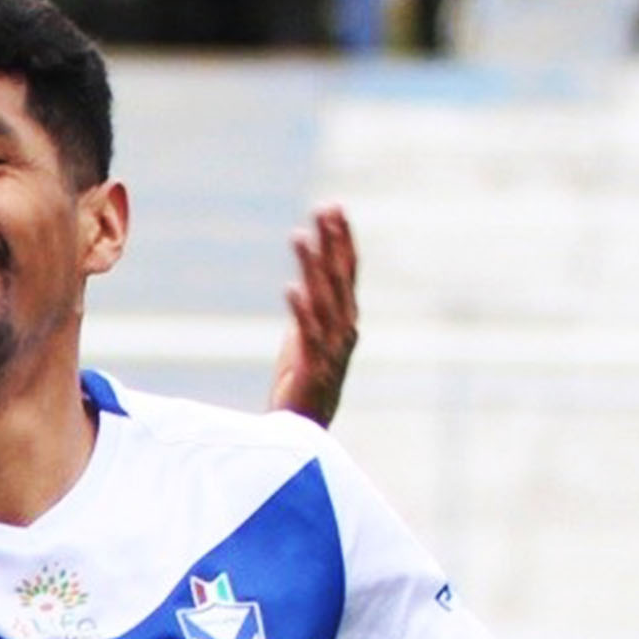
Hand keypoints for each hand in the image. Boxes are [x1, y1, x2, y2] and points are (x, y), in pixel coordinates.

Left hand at [271, 205, 359, 427]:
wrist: (304, 430)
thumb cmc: (306, 382)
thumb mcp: (307, 337)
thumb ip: (311, 310)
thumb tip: (304, 282)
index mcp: (345, 318)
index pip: (347, 271)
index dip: (342, 239)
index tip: (334, 208)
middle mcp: (345, 329)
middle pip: (340, 277)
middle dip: (333, 241)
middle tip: (324, 208)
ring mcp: (332, 349)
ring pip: (323, 299)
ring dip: (311, 266)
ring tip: (299, 236)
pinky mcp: (314, 368)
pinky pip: (308, 334)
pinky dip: (301, 310)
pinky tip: (291, 288)